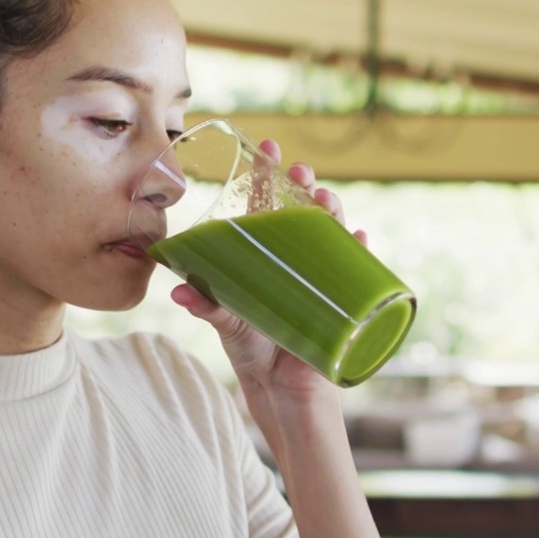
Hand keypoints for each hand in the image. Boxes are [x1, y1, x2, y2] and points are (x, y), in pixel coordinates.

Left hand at [170, 139, 369, 402]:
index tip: (267, 147)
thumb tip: (177, 291)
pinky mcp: (340, 302)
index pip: (269, 204)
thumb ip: (207, 304)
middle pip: (304, 212)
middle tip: (298, 172)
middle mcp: (296, 259)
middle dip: (303, 187)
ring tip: (323, 200)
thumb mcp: (227, 322)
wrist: (280, 390)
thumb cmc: (253, 349)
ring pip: (332, 234)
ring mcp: (321, 277)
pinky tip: (360, 238)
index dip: (269, 175)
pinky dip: (360, 253)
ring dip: (332, 212)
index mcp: (267, 255)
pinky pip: (357, 271)